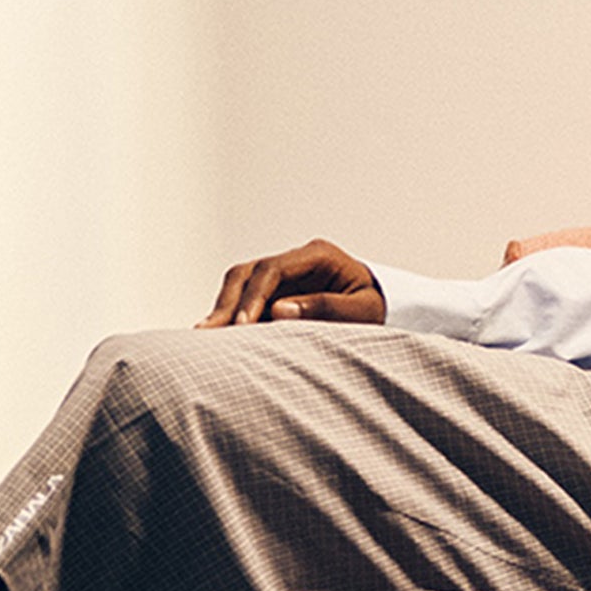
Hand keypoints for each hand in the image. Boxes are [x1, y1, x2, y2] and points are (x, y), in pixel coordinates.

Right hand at [197, 240, 385, 327]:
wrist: (386, 308)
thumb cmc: (378, 309)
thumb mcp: (363, 311)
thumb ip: (326, 308)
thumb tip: (279, 310)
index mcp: (318, 254)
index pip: (272, 269)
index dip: (253, 296)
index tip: (241, 325)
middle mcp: (296, 259)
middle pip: (247, 272)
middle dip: (226, 301)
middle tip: (209, 331)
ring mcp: (284, 274)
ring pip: (240, 282)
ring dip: (222, 307)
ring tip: (204, 334)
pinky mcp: (276, 291)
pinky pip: (245, 298)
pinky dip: (231, 315)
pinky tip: (218, 336)